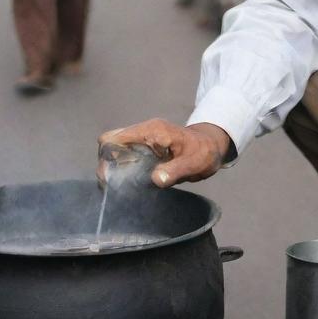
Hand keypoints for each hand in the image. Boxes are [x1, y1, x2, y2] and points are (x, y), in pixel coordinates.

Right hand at [97, 119, 230, 187]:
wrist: (211, 146)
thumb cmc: (204, 152)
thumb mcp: (194, 163)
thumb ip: (175, 170)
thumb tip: (155, 179)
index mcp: (151, 131)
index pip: (113, 138)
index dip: (106, 157)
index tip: (111, 178)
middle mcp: (142, 132)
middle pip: (109, 144)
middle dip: (108, 165)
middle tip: (116, 187)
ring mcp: (142, 139)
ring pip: (115, 151)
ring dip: (114, 168)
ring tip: (122, 187)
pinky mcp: (144, 147)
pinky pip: (125, 155)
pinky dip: (123, 168)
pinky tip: (130, 183)